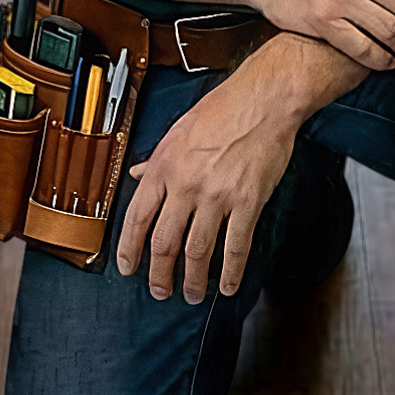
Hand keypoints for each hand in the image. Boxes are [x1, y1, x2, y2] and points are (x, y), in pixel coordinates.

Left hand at [115, 58, 300, 303]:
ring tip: (192, 294)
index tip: (128, 269)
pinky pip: (236, 247)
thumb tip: (138, 175)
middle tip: (160, 291)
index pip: (137, 218)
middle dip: (159, 275)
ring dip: (192, 281)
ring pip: (197, 252)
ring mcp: (217, 196)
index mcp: (164, 166)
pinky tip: (228, 286)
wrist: (265, 99)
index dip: (129, 250)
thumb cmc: (223, 108)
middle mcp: (185, 185)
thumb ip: (157, 159)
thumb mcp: (179, 130)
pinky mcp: (247, 202)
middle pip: (164, 243)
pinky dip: (231, 272)